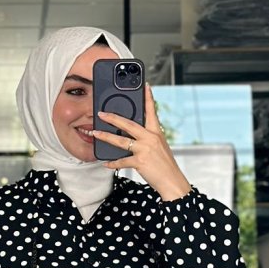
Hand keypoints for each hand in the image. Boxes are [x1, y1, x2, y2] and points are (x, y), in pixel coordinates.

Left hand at [89, 82, 191, 201]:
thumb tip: (133, 135)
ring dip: (106, 137)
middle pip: (128, 124)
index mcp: (156, 133)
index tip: (145, 86)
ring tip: (96, 134)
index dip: (148, 97)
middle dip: (113, 118)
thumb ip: (148, 139)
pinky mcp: (140, 161)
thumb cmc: (165, 166)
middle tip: (101, 113)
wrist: (172, 181)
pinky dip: (113, 163)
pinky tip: (106, 163)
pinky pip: (122, 161)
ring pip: (121, 141)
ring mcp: (145, 149)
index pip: (152, 111)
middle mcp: (151, 138)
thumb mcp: (160, 147)